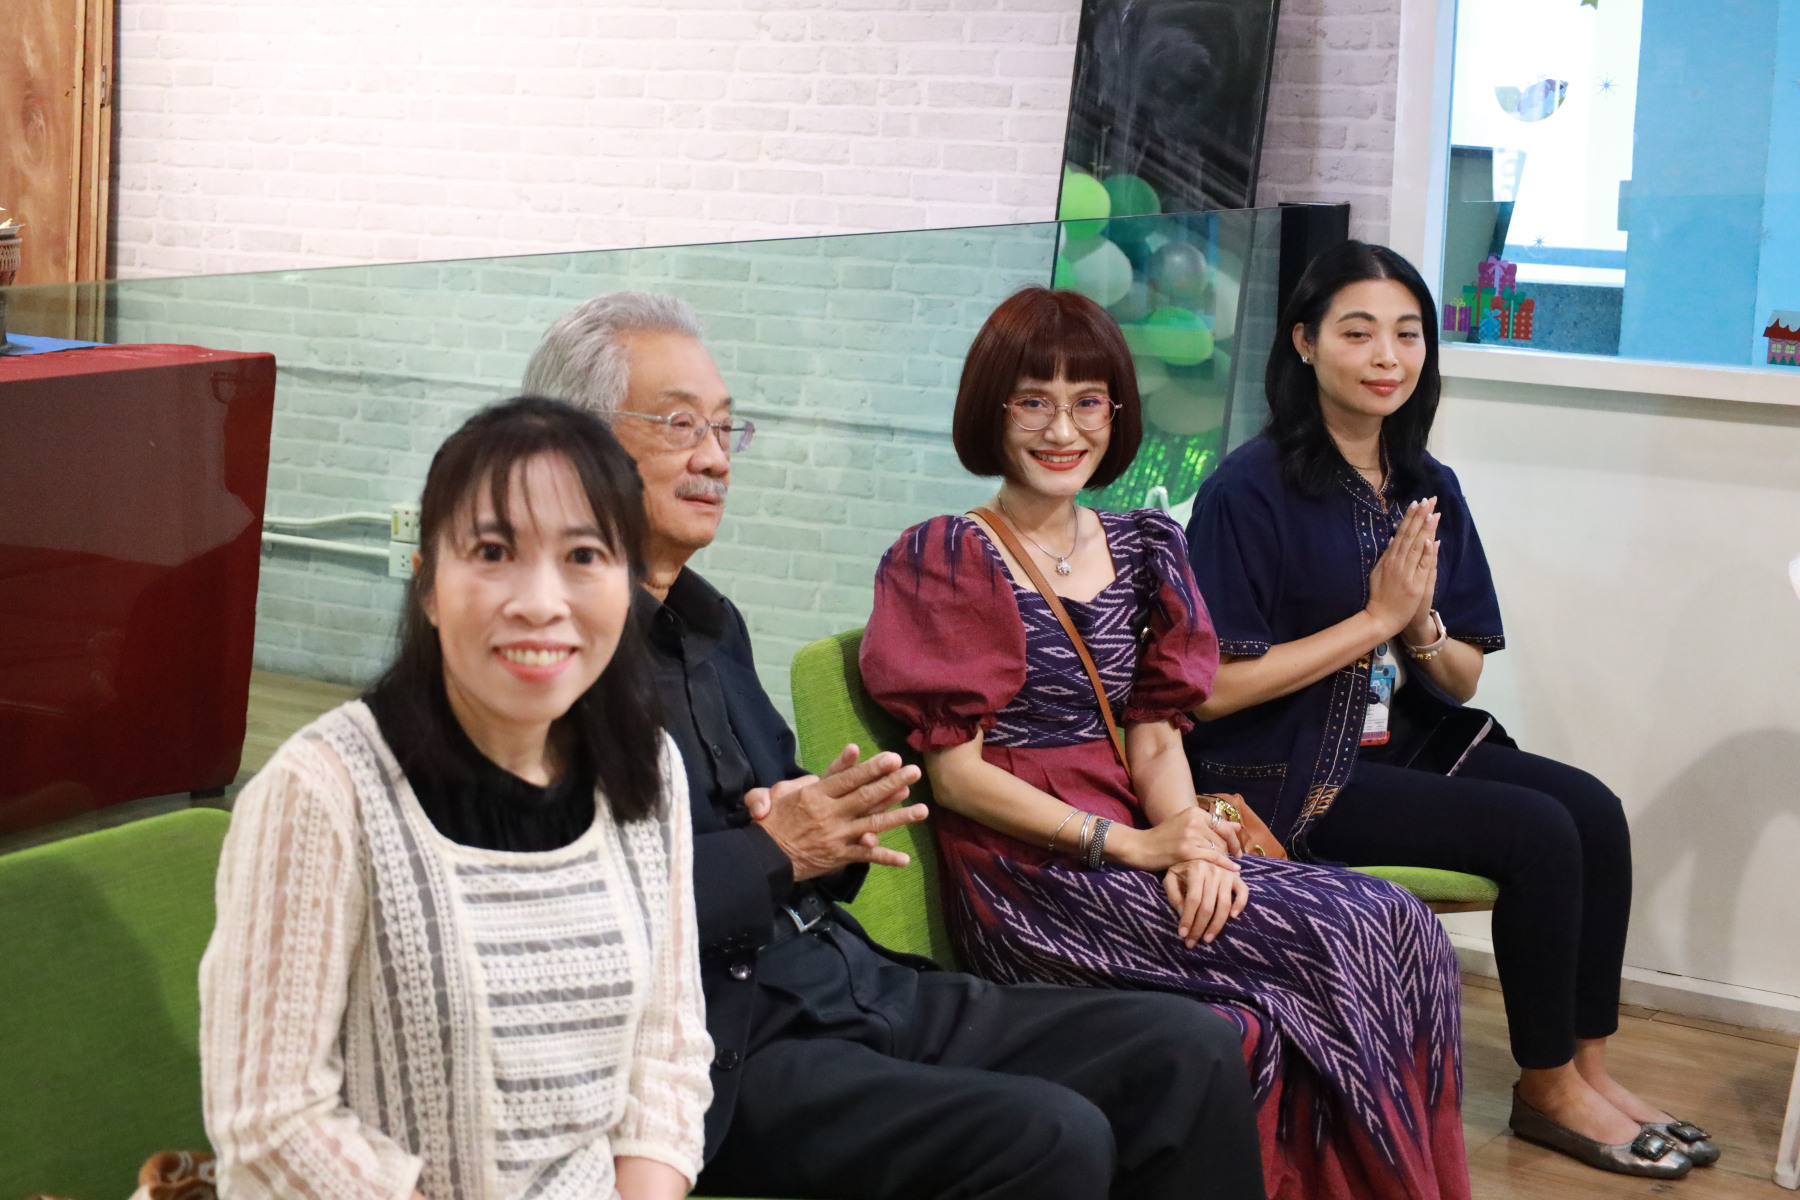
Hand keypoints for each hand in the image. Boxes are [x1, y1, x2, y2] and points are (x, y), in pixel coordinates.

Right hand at [746, 744, 926, 880]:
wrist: (763, 858)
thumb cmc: (768, 822)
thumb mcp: (771, 794)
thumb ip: (792, 782)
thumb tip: (814, 776)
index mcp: (815, 795)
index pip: (849, 778)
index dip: (872, 768)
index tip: (892, 758)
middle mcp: (831, 814)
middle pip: (866, 796)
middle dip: (892, 783)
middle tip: (914, 771)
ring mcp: (838, 837)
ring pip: (873, 824)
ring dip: (899, 817)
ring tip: (922, 810)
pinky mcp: (840, 856)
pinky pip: (866, 857)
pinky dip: (885, 858)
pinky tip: (905, 859)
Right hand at [1111, 805, 1241, 873]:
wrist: (1141, 847)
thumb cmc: (1163, 838)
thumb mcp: (1186, 825)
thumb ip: (1211, 826)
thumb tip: (1239, 827)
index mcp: (1193, 812)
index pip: (1223, 825)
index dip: (1233, 838)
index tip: (1236, 850)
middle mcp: (1193, 820)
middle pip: (1221, 838)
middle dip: (1229, 851)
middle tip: (1234, 860)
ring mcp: (1190, 835)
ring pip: (1218, 849)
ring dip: (1226, 860)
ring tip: (1230, 868)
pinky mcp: (1187, 850)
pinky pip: (1213, 858)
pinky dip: (1225, 865)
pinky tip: (1232, 871)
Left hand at [1164, 858, 1250, 945]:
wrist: (1200, 851)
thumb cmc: (1183, 868)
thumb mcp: (1171, 877)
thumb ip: (1173, 894)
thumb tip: (1183, 914)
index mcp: (1196, 869)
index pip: (1192, 900)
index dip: (1188, 919)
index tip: (1182, 934)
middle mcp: (1213, 871)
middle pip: (1208, 906)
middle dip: (1200, 927)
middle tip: (1192, 943)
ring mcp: (1227, 874)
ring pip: (1225, 905)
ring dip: (1216, 925)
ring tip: (1207, 938)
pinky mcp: (1237, 877)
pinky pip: (1244, 893)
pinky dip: (1240, 905)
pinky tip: (1233, 918)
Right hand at [1365, 498, 1439, 638]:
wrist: (1381, 619)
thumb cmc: (1380, 597)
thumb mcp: (1378, 573)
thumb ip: (1386, 557)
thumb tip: (1393, 540)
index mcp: (1389, 559)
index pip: (1401, 533)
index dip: (1410, 518)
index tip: (1417, 502)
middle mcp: (1397, 563)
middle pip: (1410, 536)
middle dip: (1419, 517)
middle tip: (1428, 500)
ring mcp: (1405, 574)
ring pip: (1416, 547)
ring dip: (1424, 529)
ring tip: (1432, 512)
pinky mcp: (1414, 585)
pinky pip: (1421, 566)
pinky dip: (1425, 553)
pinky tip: (1429, 539)